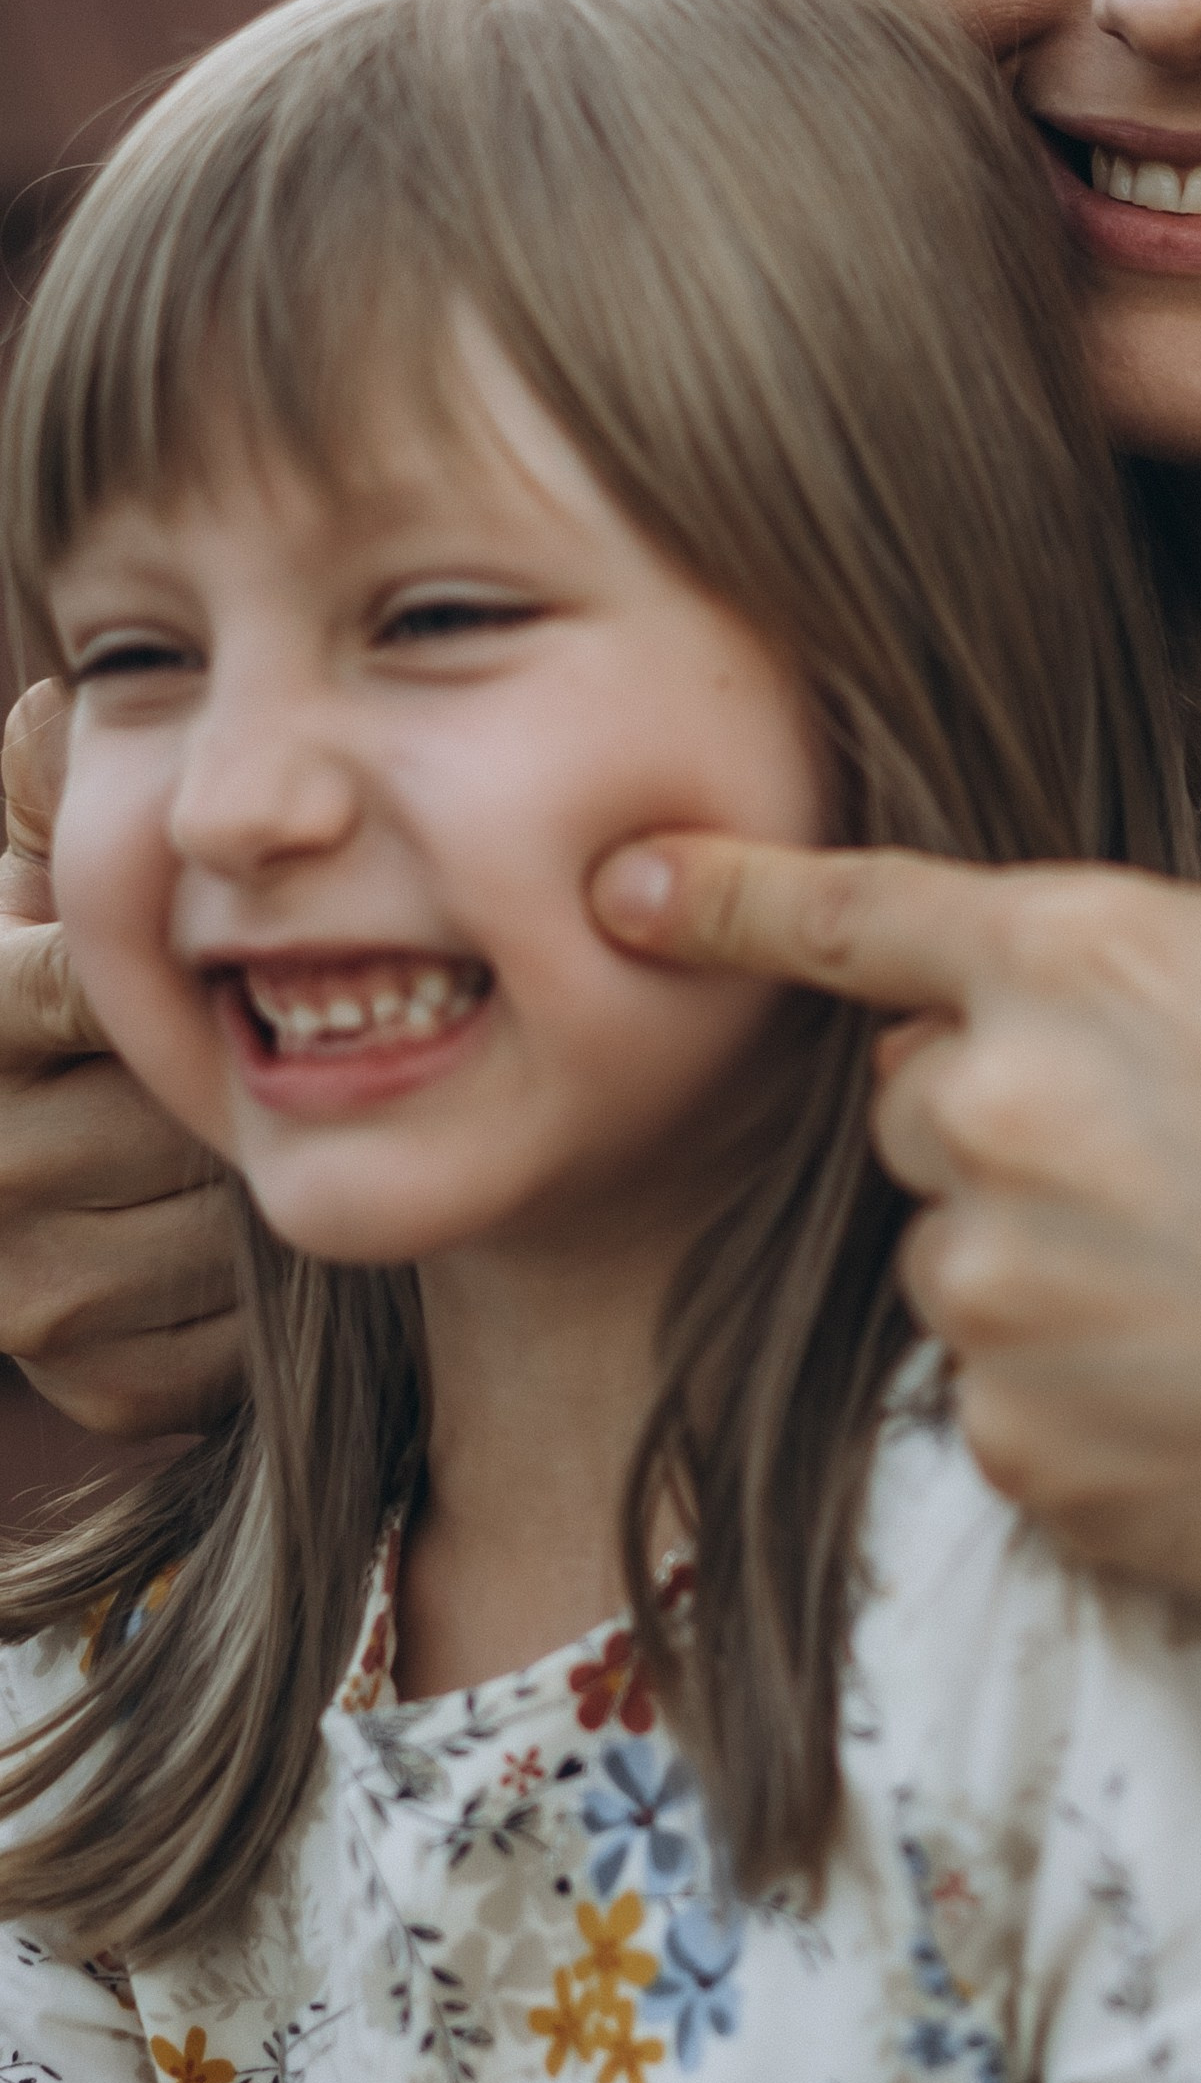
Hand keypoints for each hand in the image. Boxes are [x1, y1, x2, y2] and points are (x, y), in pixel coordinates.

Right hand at [0, 682, 244, 1436]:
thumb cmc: (46, 1009)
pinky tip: (252, 1240)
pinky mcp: (86, 1378)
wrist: (18, 1192)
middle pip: (176, 1113)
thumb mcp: (38, 902)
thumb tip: (56, 704)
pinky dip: (263, 1290)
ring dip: (264, 1180)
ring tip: (283, 1135)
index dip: (172, 971)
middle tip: (291, 1047)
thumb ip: (60, 809)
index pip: (80, 988)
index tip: (243, 953)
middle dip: (241, 1078)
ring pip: (222, 1225)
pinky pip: (232, 1332)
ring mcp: (27, 1294)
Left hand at [591, 840, 1200, 1610]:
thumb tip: (1020, 1000)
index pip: (852, 917)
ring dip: (1053, 1271)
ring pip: (961, 1261)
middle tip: (1182, 1177)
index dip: (725, 898)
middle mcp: (995, 1116)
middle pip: (917, 1110)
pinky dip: (1088, 1399)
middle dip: (1012, 1129)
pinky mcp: (1016, 1448)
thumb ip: (1128, 960)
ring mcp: (993, 1294)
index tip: (624, 893)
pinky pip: (1005, 1399)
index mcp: (1073, 965)